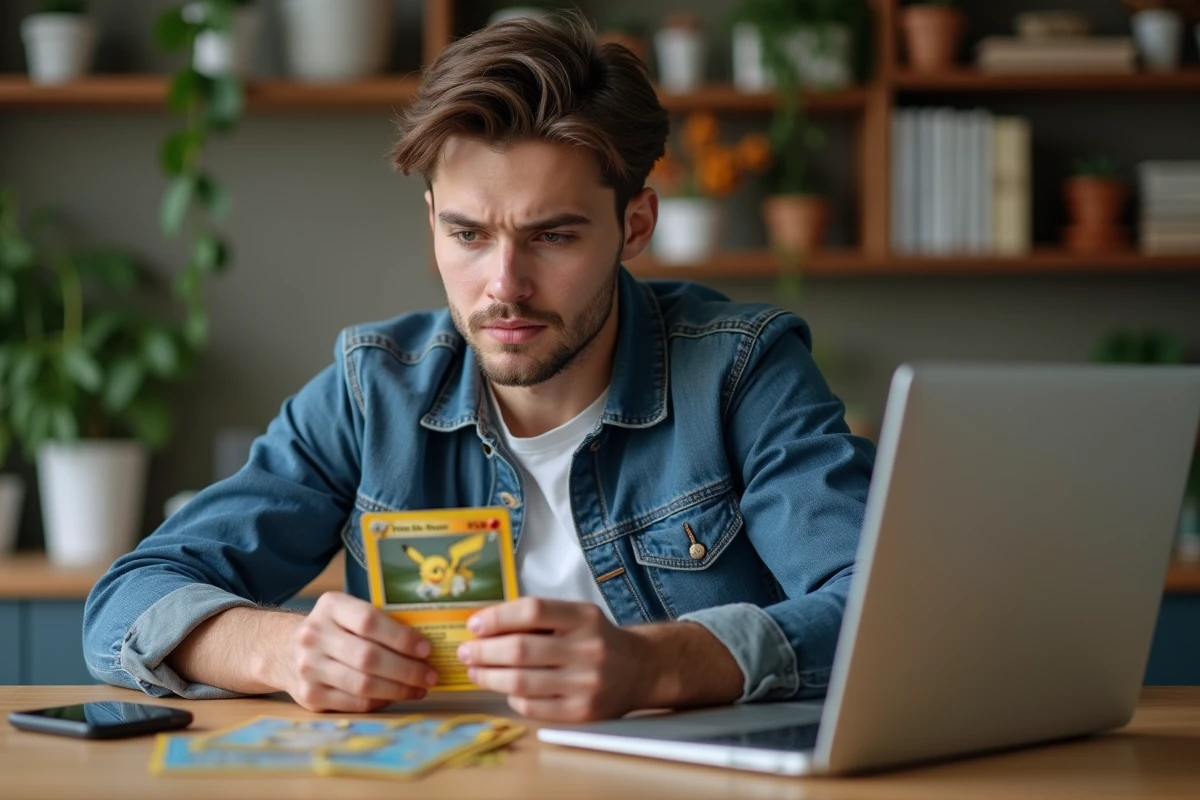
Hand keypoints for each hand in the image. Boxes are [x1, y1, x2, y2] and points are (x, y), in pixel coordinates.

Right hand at [267, 592, 438, 712]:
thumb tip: (426, 644)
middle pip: (368, 657)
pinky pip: (354, 703)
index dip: (402, 637)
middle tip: (431, 675)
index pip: (370, 621)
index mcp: (330, 606)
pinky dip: (381, 701)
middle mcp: (314, 635)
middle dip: (407, 669)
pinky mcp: (309, 696)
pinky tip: (396, 696)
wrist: (283, 650)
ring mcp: (308, 668)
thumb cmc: (333, 629)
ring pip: (363, 684)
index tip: (427, 649)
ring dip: (398, 689)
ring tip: (420, 689)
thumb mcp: (347, 612)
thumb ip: (379, 621)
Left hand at [456, 597, 649, 721]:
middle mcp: (588, 649)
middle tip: (466, 651)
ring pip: (521, 682)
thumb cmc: (597, 640)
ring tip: (475, 670)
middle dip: (483, 651)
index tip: (474, 624)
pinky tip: (505, 689)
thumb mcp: (577, 616)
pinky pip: (532, 707)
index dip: (497, 617)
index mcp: (584, 618)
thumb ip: (539, 618)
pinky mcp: (581, 713)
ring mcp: (585, 684)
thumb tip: (485, 626)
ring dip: (488, 676)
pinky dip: (512, 697)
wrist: (641, 670)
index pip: (532, 611)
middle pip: (520, 649)